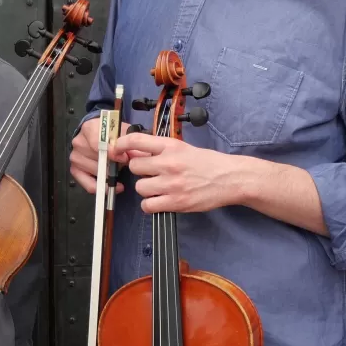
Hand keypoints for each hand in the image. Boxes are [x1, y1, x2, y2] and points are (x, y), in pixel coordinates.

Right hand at [68, 119, 130, 194]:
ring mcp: (75, 157)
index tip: (124, 158)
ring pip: (95, 172)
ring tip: (117, 170)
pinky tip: (111, 185)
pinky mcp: (75, 170)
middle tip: (123, 164)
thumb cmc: (112, 133)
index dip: (112, 153)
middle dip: (113, 164)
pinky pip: (88, 185)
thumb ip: (130, 143)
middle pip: (98, 160)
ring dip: (109, 174)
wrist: (101, 134)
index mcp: (89, 128)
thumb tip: (138, 156)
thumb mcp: (123, 132)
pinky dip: (101, 188)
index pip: (98, 144)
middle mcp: (79, 142)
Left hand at [117, 132, 239, 214]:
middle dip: (140, 171)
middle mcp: (169, 163)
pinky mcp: (176, 202)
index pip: (136, 140)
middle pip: (135, 167)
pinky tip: (160, 200)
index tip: (116, 149)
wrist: (229, 178)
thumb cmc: (206, 163)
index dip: (121, 144)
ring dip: (146, 189)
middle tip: (151, 174)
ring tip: (159, 188)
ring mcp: (172, 184)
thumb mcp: (182, 148)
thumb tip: (134, 152)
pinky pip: (148, 205)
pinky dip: (150, 204)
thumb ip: (159, 150)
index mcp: (170, 146)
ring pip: (140, 187)